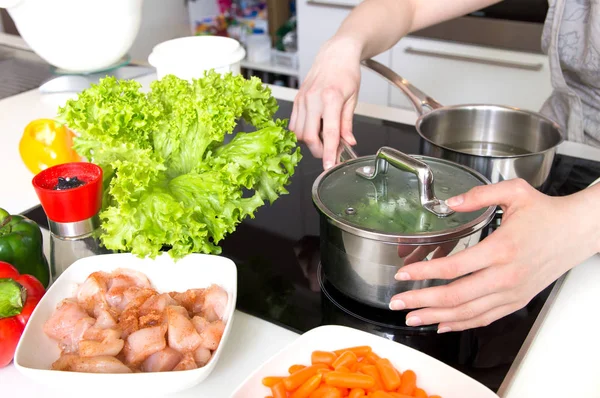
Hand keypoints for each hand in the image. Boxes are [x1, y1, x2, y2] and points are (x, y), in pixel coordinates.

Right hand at [289, 37, 360, 169]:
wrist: (335, 54)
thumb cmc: (347, 73)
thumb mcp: (353, 99)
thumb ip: (347, 123)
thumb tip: (348, 142)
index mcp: (331, 98)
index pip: (329, 132)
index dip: (328, 152)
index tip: (329, 166)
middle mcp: (313, 98)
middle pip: (309, 136)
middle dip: (319, 150)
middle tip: (331, 151)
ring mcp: (302, 99)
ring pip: (298, 132)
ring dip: (310, 142)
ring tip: (323, 138)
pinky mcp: (297, 99)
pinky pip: (294, 124)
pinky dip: (302, 133)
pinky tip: (314, 130)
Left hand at [389, 178, 599, 332]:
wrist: (577, 231)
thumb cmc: (546, 213)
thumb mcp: (514, 192)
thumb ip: (479, 195)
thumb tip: (449, 202)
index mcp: (501, 249)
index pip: (453, 268)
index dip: (423, 273)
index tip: (402, 275)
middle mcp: (506, 276)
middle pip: (456, 296)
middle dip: (421, 301)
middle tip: (398, 302)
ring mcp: (512, 292)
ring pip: (468, 312)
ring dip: (436, 317)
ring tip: (413, 317)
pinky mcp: (517, 301)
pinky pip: (486, 318)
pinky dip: (462, 324)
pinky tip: (444, 324)